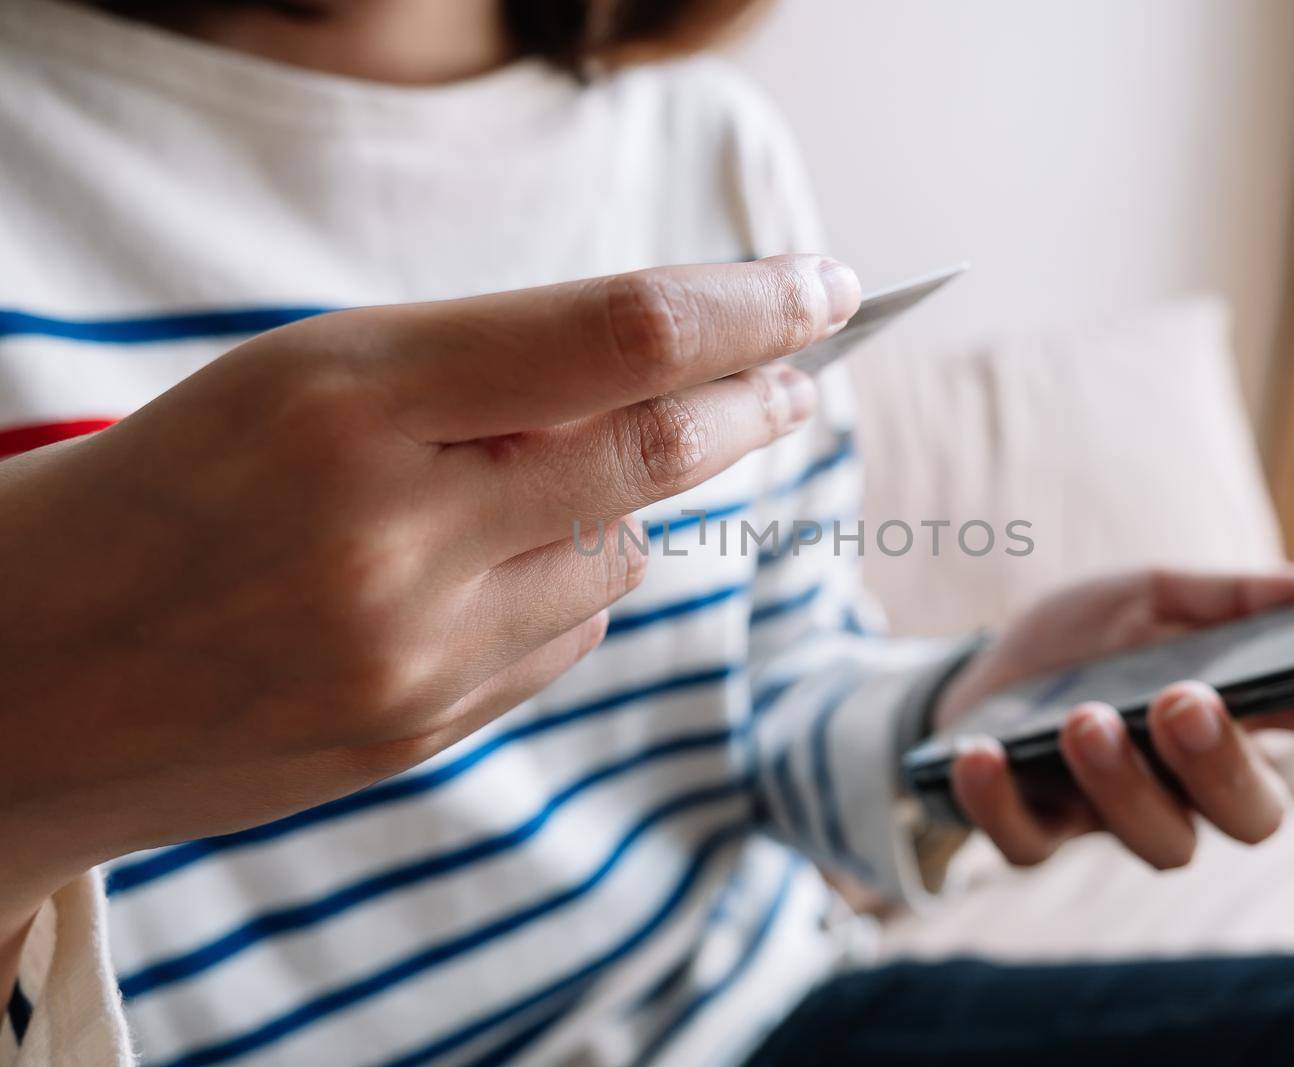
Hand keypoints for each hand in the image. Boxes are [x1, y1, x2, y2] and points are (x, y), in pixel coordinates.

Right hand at [0, 255, 859, 924]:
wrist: (32, 676)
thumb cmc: (174, 486)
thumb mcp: (306, 376)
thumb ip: (487, 370)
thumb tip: (677, 372)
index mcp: (349, 398)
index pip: (617, 335)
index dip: (747, 306)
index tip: (825, 290)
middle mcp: (393, 532)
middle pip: (654, 451)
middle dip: (749, 401)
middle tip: (800, 371)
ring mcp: (415, 652)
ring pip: (617, 552)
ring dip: (614, 502)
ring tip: (513, 486)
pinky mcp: (428, 731)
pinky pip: (569, 635)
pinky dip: (563, 583)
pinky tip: (473, 576)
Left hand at [933, 567, 1293, 870]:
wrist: (972, 676)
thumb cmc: (1082, 643)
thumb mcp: (1147, 597)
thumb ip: (1232, 598)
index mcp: (1238, 717)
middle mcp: (1191, 782)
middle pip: (1251, 815)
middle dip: (1225, 764)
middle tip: (1187, 701)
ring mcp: (1115, 814)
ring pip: (1159, 842)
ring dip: (1121, 782)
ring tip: (1085, 719)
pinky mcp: (1035, 829)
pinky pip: (1030, 844)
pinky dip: (1002, 799)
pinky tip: (982, 750)